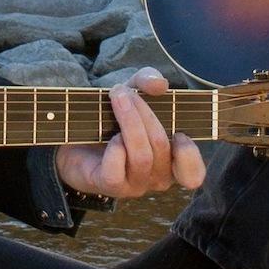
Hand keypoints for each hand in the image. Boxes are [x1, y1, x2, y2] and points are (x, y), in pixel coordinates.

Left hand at [55, 68, 204, 198]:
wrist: (75, 138)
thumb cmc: (112, 118)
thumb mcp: (132, 92)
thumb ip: (148, 81)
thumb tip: (159, 84)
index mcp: (172, 160)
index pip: (193, 175)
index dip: (189, 154)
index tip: (178, 132)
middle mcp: (157, 178)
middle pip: (161, 146)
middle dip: (144, 113)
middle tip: (124, 92)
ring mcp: (134, 185)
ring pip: (142, 157)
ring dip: (129, 122)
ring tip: (116, 99)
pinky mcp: (110, 186)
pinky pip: (117, 170)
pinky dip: (115, 148)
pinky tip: (109, 135)